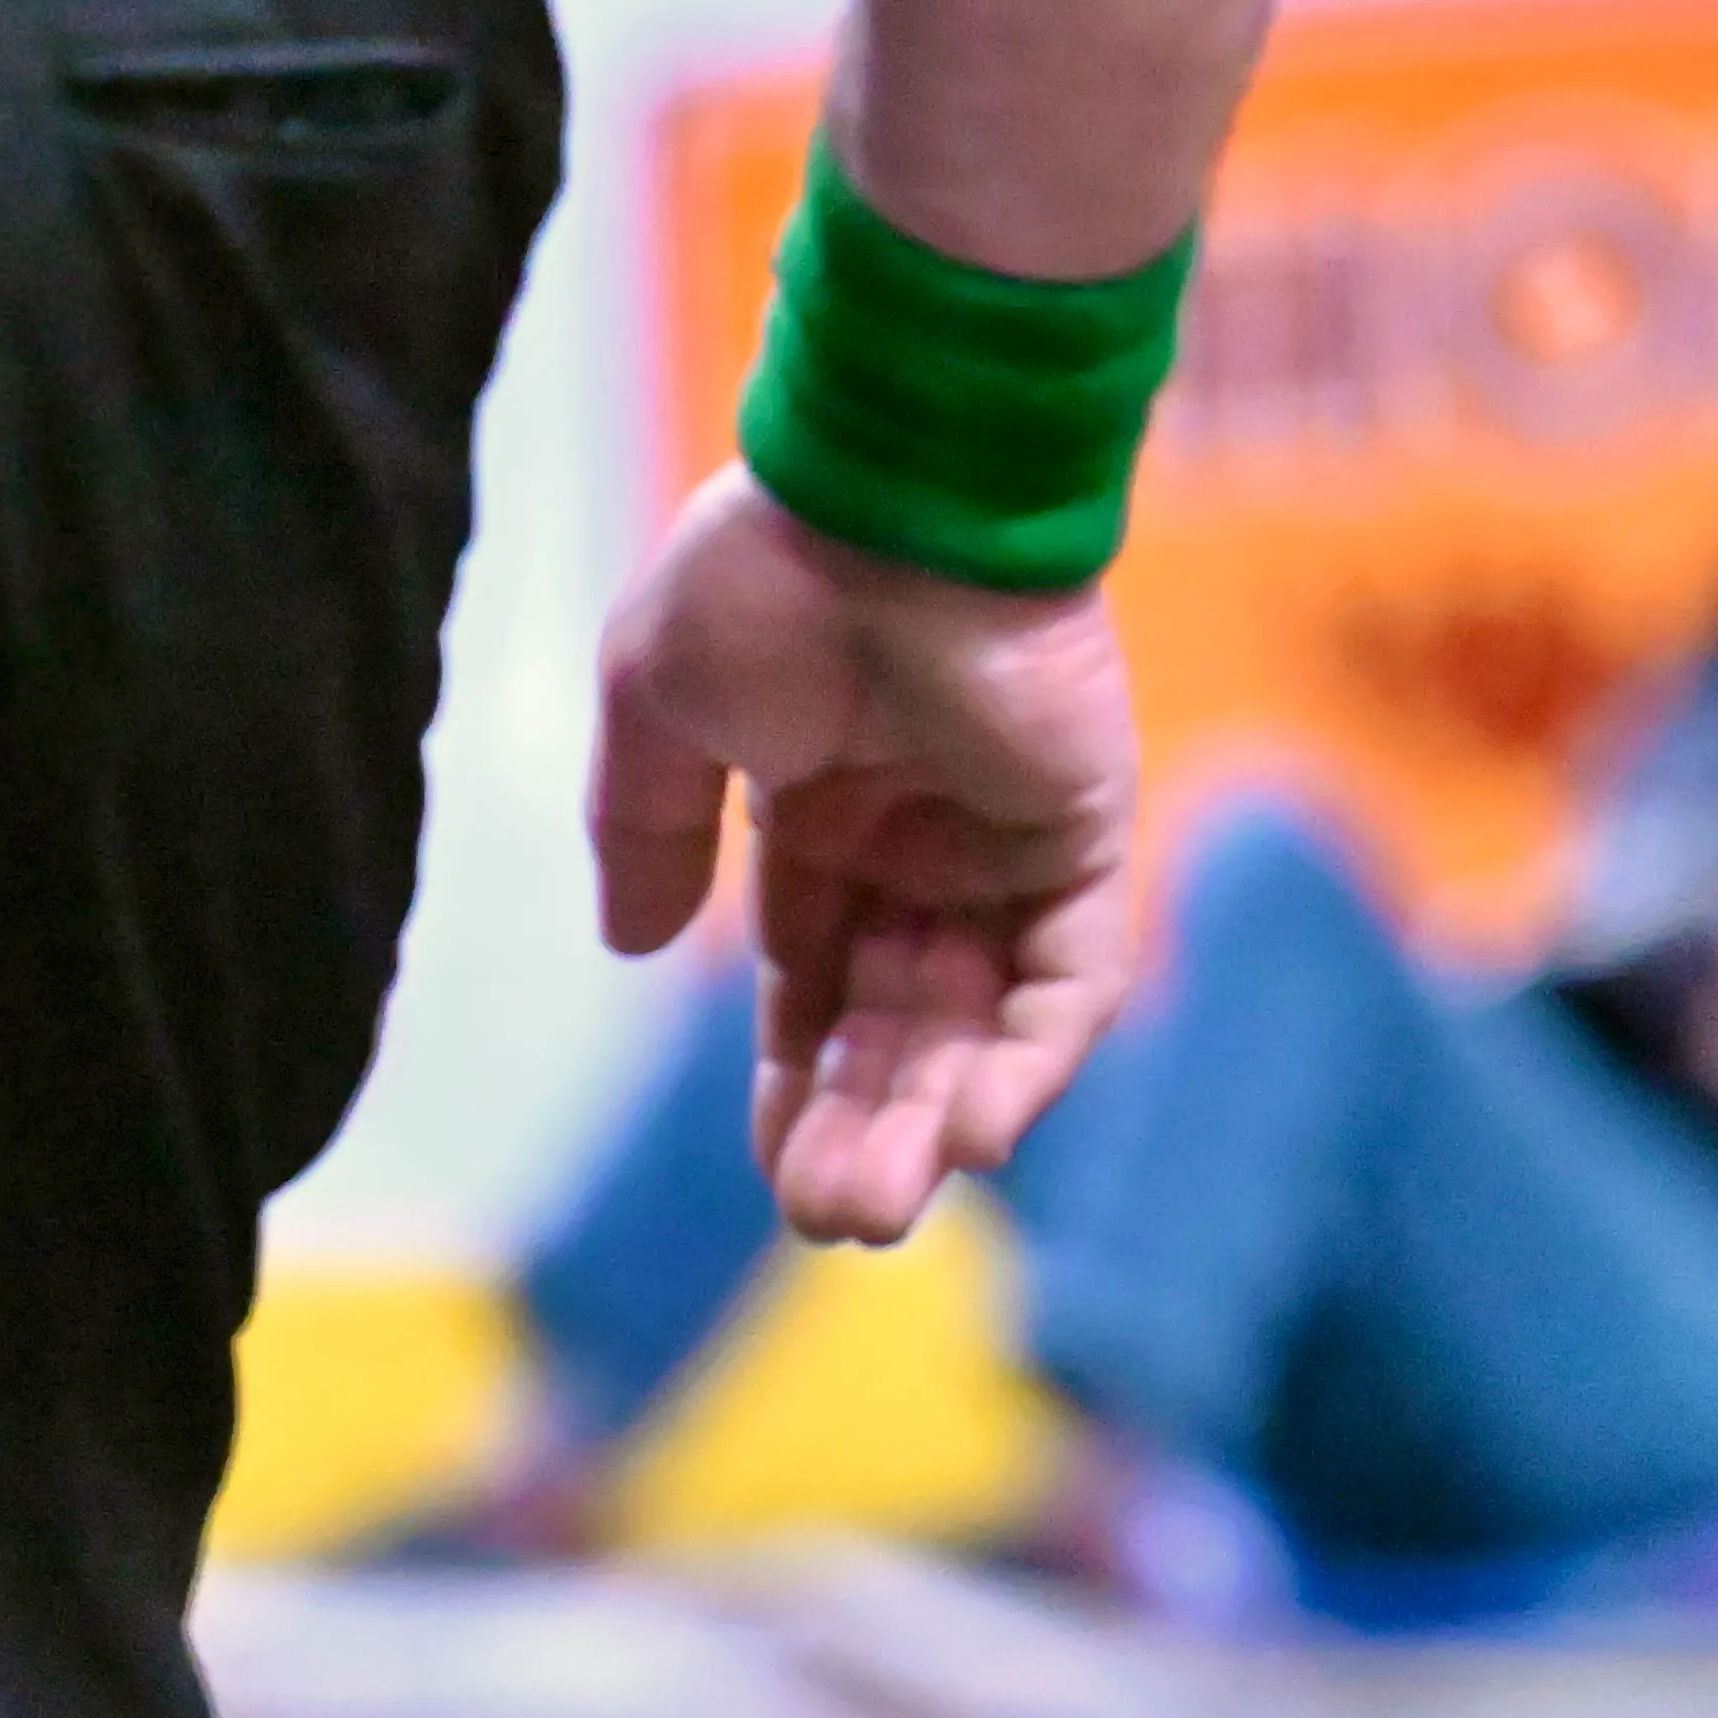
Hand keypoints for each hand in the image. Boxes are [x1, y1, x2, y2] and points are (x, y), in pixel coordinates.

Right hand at [587, 472, 1153, 1246]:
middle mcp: (921, 849)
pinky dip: (1031, 1059)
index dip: (794, 1084)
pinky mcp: (1087, 840)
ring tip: (879, 1210)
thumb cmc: (766, 576)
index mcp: (820, 822)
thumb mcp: (662, 712)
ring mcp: (1010, 849)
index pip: (813, 991)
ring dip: (935, 1122)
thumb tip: (630, 945)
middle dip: (861, 1130)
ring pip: (980, 1026)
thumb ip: (649, 830)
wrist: (886, 492)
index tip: (775, 1177)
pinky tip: (977, 1136)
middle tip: (834, 1226)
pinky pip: (1071, 979)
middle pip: (897, 1031)